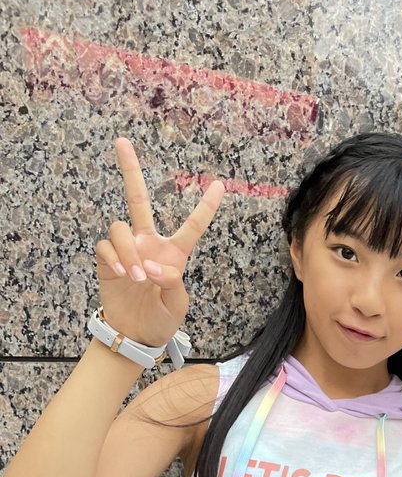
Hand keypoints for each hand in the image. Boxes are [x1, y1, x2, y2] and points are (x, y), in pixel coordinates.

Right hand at [94, 138, 224, 347]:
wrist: (135, 335)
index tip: (220, 184)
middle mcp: (148, 243)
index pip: (192, 226)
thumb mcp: (177, 307)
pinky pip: (106, 246)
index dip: (206, 207)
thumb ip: (173, 285)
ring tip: (137, 278)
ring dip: (129, 251)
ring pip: (120, 227)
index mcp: (174, 253)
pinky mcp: (107, 259)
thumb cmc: (161, 320)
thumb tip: (154, 267)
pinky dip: (115, 257)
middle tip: (121, 141)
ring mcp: (126, 249)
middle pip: (137, 199)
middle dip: (130, 170)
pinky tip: (123, 274)